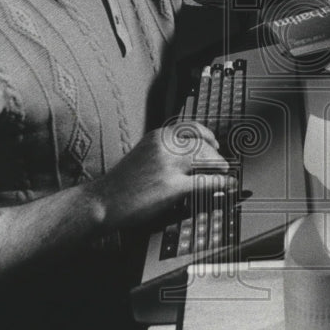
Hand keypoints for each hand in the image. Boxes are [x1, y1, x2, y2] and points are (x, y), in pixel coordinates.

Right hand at [91, 121, 232, 228]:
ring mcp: (169, 166)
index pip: (191, 128)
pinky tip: (226, 184)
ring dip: (219, 166)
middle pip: (202, 144)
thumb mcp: (144, 154)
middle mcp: (164, 147)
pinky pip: (204, 181)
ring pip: (206, 159)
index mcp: (157, 137)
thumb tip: (190, 154)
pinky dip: (220, 182)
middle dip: (215, 154)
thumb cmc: (121, 182)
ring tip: (225, 171)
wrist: (103, 201)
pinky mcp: (172, 186)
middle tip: (223, 161)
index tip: (215, 142)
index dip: (207, 135)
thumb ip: (164, 150)